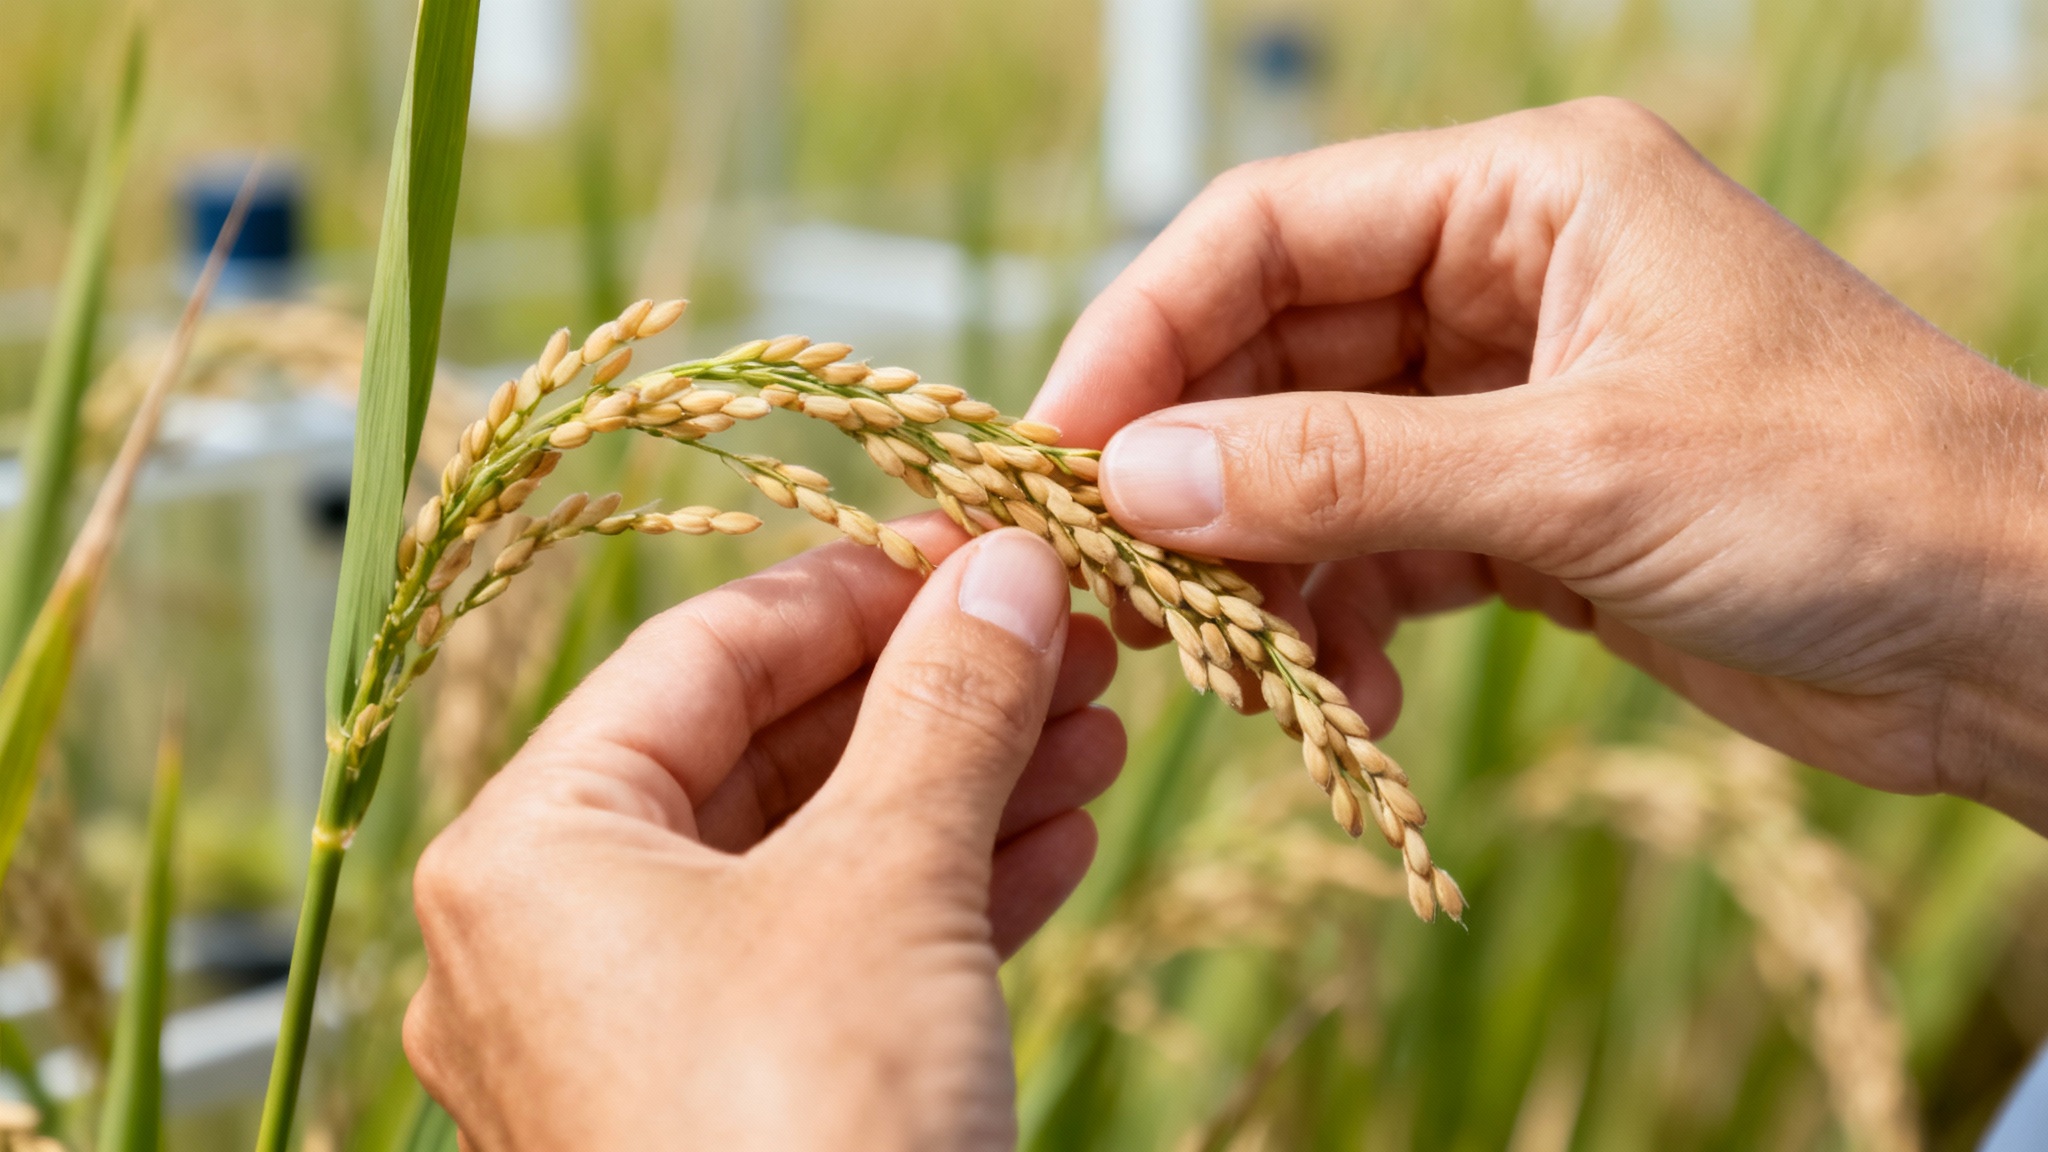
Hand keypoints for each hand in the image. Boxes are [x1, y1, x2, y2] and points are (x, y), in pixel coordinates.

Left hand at [402, 522, 1122, 1149]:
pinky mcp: (722, 1107)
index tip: (982, 546)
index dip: (859, 588)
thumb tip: (1007, 566)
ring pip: (813, 861)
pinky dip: (942, 895)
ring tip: (1091, 725)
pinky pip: (831, 962)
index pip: (702, 655)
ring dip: (958, 785)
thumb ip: (945, 704)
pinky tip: (1055, 838)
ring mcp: (632, 1036)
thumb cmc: (809, 1133)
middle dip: (931, 692)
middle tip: (1062, 635)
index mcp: (531, 853)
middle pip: (765, 755)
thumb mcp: (890, 883)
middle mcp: (553, 940)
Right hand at [1030, 97, 2047, 826]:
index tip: (1057, 449)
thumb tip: (1139, 480)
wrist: (2017, 636)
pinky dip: (1344, 621)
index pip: (1270, 232)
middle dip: (1194, 470)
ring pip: (1316, 462)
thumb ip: (1344, 471)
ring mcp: (1513, 399)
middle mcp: (1507, 280)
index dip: (1146, 334)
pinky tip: (1348, 699)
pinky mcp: (1532, 510)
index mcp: (1527, 195)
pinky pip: (1381, 549)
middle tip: (1113, 582)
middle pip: (1276, 350)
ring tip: (1240, 666)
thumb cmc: (1852, 495)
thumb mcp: (1578, 472)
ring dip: (1265, 567)